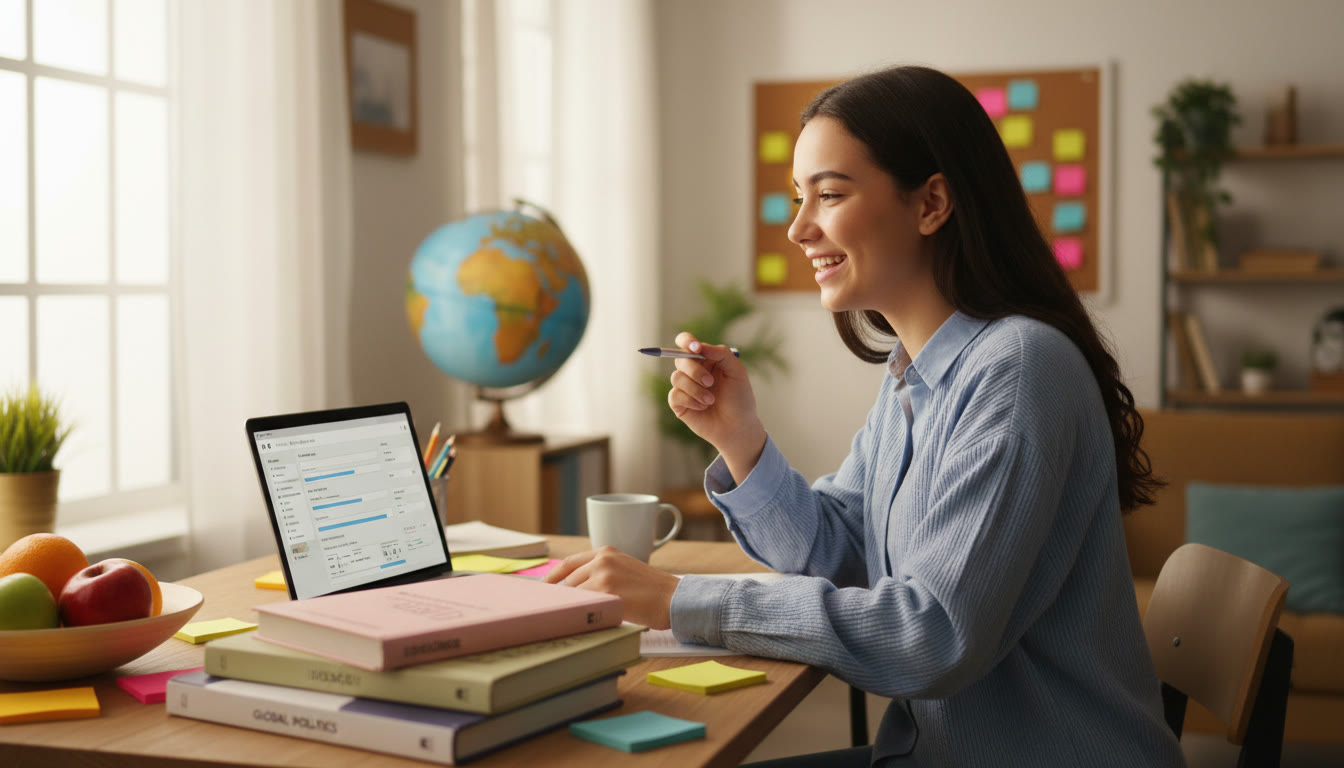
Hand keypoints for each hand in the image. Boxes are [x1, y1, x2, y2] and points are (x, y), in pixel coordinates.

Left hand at [543, 546, 679, 629]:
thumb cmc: (652, 590)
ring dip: (573, 608)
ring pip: (574, 595)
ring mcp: (603, 575)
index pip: (568, 563)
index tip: (543, 590)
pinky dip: (581, 614)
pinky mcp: (607, 593)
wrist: (674, 598)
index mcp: (606, 551)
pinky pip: (584, 606)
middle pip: (568, 582)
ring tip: (576, 619)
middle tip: (558, 612)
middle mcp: (602, 559)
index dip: (552, 578)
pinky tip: (585, 622)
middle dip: (563, 598)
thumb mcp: (625, 569)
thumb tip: (574, 589)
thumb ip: (601, 572)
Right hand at [668, 332, 766, 482]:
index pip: (687, 342)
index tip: (695, 347)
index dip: (686, 341)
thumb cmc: (740, 399)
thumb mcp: (737, 372)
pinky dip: (690, 400)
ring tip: (711, 400)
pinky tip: (703, 407)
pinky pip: (675, 395)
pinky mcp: (679, 404)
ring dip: (695, 389)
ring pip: (676, 377)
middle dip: (695, 370)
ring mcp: (685, 387)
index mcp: (706, 359)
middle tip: (710, 382)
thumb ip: (721, 354)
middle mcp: (693, 371)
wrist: (738, 427)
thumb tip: (699, 346)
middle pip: (680, 359)